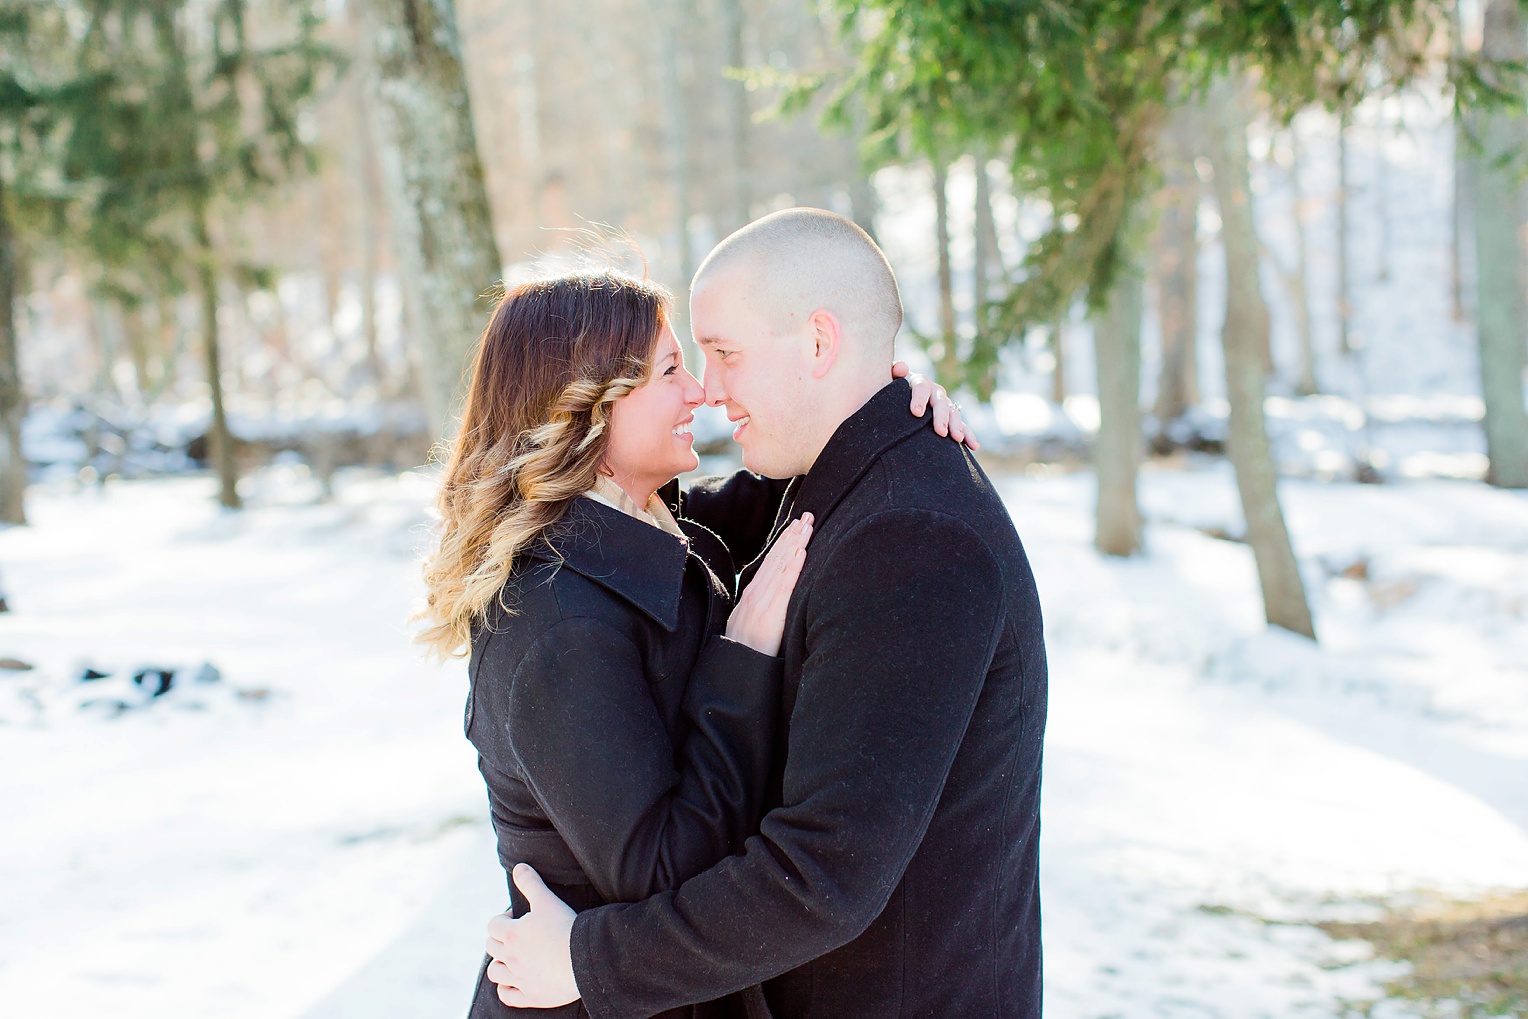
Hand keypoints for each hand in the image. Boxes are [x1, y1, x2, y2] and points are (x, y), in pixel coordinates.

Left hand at [484, 864, 579, 1008]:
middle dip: (500, 939)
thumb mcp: (547, 900)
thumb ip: (530, 882)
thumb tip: (518, 867)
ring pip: (495, 973)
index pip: (493, 925)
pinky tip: (515, 981)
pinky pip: (507, 996)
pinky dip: (507, 989)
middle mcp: (511, 958)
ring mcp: (519, 979)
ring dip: (500, 964)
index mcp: (512, 935)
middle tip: (518, 935)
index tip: (517, 918)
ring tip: (514, 958)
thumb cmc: (565, 927)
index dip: (502, 919)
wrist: (585, 958)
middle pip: (491, 948)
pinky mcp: (530, 996)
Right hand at [725, 513, 812, 655]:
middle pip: (777, 558)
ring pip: (781, 566)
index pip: (771, 561)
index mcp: (752, 594)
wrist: (734, 669)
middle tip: (807, 516)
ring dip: (796, 543)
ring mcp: (762, 602)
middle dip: (793, 535)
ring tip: (807, 526)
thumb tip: (772, 597)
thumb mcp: (748, 622)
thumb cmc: (743, 650)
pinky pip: (784, 587)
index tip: (795, 525)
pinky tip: (801, 552)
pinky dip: (792, 568)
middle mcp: (756, 593)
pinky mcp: (771, 614)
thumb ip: (759, 607)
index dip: (783, 542)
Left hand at [892, 361, 980, 450]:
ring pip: (953, 414)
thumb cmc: (892, 390)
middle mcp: (934, 392)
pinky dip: (968, 435)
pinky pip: (961, 426)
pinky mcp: (949, 418)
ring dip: (957, 426)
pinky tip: (974, 445)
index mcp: (919, 382)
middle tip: (940, 431)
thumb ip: (894, 372)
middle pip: (940, 403)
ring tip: (957, 438)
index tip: (916, 412)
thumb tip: (901, 367)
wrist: (900, 396)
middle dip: (941, 417)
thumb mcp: (890, 380)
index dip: (919, 399)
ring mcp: (944, 405)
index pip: (921, 388)